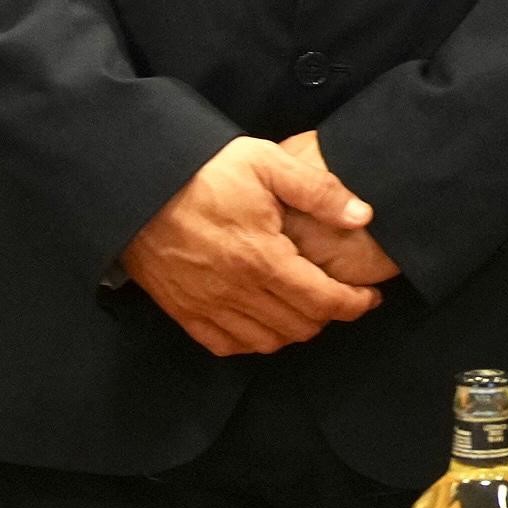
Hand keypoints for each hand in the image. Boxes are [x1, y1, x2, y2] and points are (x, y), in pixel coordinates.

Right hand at [123, 136, 384, 357]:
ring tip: (305, 308)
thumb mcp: (266, 163)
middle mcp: (237, 291)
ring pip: (267, 341)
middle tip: (340, 298)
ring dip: (294, 330)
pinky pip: (227, 345)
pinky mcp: (183, 311)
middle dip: (329, 315)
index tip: (370, 297)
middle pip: (300, 326)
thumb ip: (318, 190)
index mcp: (263, 258)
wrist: (137, 186)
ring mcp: (208, 305)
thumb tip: (362, 214)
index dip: (355, 304)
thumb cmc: (203, 171)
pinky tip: (262, 322)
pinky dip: (253, 341)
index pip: (324, 300)